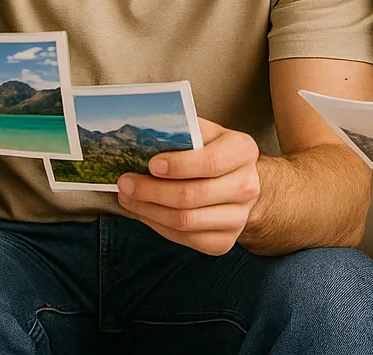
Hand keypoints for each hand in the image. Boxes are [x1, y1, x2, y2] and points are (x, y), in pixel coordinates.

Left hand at [115, 119, 260, 255]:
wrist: (238, 181)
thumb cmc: (212, 150)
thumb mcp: (204, 132)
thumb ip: (181, 131)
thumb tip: (143, 133)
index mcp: (242, 151)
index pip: (211, 162)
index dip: (179, 166)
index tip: (152, 164)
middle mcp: (247, 186)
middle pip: (193, 196)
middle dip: (152, 191)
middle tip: (126, 183)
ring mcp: (239, 218)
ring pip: (186, 221)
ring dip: (149, 210)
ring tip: (128, 198)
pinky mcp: (224, 241)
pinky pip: (185, 239)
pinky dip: (158, 226)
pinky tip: (145, 212)